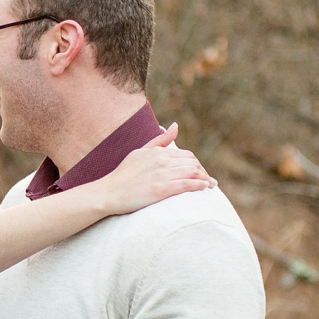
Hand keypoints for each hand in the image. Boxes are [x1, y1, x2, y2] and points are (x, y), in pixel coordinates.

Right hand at [96, 123, 213, 215]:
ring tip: (210, 185)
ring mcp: (161, 174)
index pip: (187, 155)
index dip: (197, 164)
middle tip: (208, 181)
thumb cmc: (123, 174)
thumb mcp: (140, 152)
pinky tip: (203, 187)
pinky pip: (186, 184)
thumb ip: (160, 140)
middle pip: (192, 163)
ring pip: (192, 172)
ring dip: (205, 179)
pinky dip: (198, 184)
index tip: (200, 173)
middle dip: (203, 172)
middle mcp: (162, 161)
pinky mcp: (160, 189)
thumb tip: (176, 125)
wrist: (108, 192)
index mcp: (158, 152)